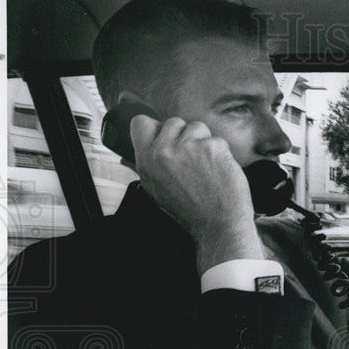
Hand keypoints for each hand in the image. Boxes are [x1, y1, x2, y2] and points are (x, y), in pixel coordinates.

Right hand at [129, 115, 262, 272]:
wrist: (219, 225)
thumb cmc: (190, 212)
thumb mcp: (156, 192)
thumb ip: (146, 168)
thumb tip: (127, 158)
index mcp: (147, 161)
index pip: (141, 123)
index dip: (156, 128)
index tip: (165, 137)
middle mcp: (165, 151)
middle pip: (173, 122)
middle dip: (184, 137)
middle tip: (192, 161)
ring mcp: (189, 147)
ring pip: (197, 127)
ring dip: (204, 142)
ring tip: (207, 167)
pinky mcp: (213, 147)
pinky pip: (217, 139)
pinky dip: (221, 153)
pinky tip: (219, 171)